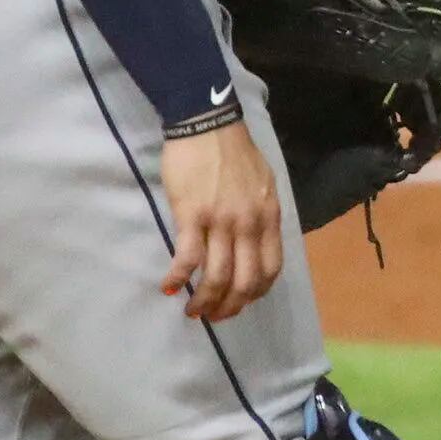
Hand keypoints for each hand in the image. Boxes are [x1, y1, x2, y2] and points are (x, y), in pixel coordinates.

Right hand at [158, 121, 286, 322]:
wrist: (208, 124)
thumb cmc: (235, 153)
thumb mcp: (264, 184)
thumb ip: (262, 214)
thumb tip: (257, 241)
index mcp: (269, 216)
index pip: (271, 268)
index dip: (256, 293)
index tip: (241, 301)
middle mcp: (249, 224)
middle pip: (245, 281)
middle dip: (230, 307)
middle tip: (214, 315)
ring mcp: (221, 221)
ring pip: (217, 277)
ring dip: (203, 301)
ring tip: (192, 310)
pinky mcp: (192, 216)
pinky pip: (188, 258)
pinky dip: (178, 278)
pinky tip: (169, 286)